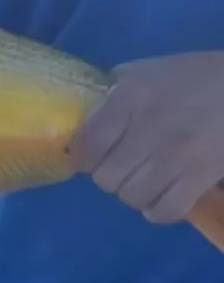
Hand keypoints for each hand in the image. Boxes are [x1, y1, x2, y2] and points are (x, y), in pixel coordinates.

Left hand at [67, 52, 223, 223]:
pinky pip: (166, 210)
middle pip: (107, 177)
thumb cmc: (186, 76)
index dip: (81, 158)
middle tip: (116, 167)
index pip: (88, 144)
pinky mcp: (202, 176)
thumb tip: (83, 123)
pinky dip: (156, 210)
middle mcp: (148, 128)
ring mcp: (177, 155)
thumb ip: (110, 94)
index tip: (87, 157)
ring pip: (133, 197)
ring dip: (131, 192)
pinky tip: (157, 196)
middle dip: (106, 175)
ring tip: (138, 180)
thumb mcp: (141, 72)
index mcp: (129, 97)